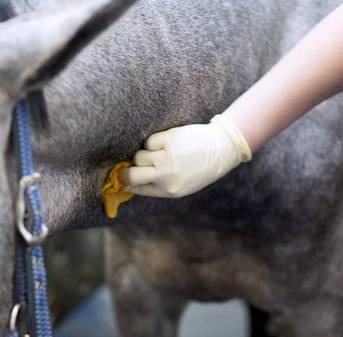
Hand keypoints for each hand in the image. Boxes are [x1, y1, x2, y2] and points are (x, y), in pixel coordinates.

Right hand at [121, 114, 251, 197]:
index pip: (138, 189)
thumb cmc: (199, 169)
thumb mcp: (181, 186)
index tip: (122, 179)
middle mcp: (166, 175)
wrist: (220, 149)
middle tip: (127, 167)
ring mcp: (167, 158)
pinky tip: (166, 143)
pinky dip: (153, 142)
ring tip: (158, 153)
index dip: (127, 184)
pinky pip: (149, 142)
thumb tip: (129, 184)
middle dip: (127, 172)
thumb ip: (158, 186)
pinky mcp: (168, 140)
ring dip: (144, 154)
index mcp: (169, 190)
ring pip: (139, 157)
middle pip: (132, 175)